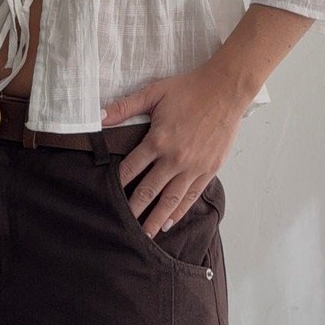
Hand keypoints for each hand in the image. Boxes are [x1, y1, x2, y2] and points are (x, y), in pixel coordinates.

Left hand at [101, 64, 247, 238]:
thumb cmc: (189, 89)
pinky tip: (169, 221)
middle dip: (133, 210)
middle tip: (120, 227)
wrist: (225, 90)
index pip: (130, 168)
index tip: (106, 196)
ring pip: (170, 200)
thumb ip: (125, 107)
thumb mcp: (153, 93)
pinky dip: (180, 211)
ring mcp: (194, 167)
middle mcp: (175, 158)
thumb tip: (99, 117)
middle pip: (148, 190)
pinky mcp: (209, 169)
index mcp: (158, 140)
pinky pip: (191, 196)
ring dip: (156, 219)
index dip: (117, 183)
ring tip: (144, 236)